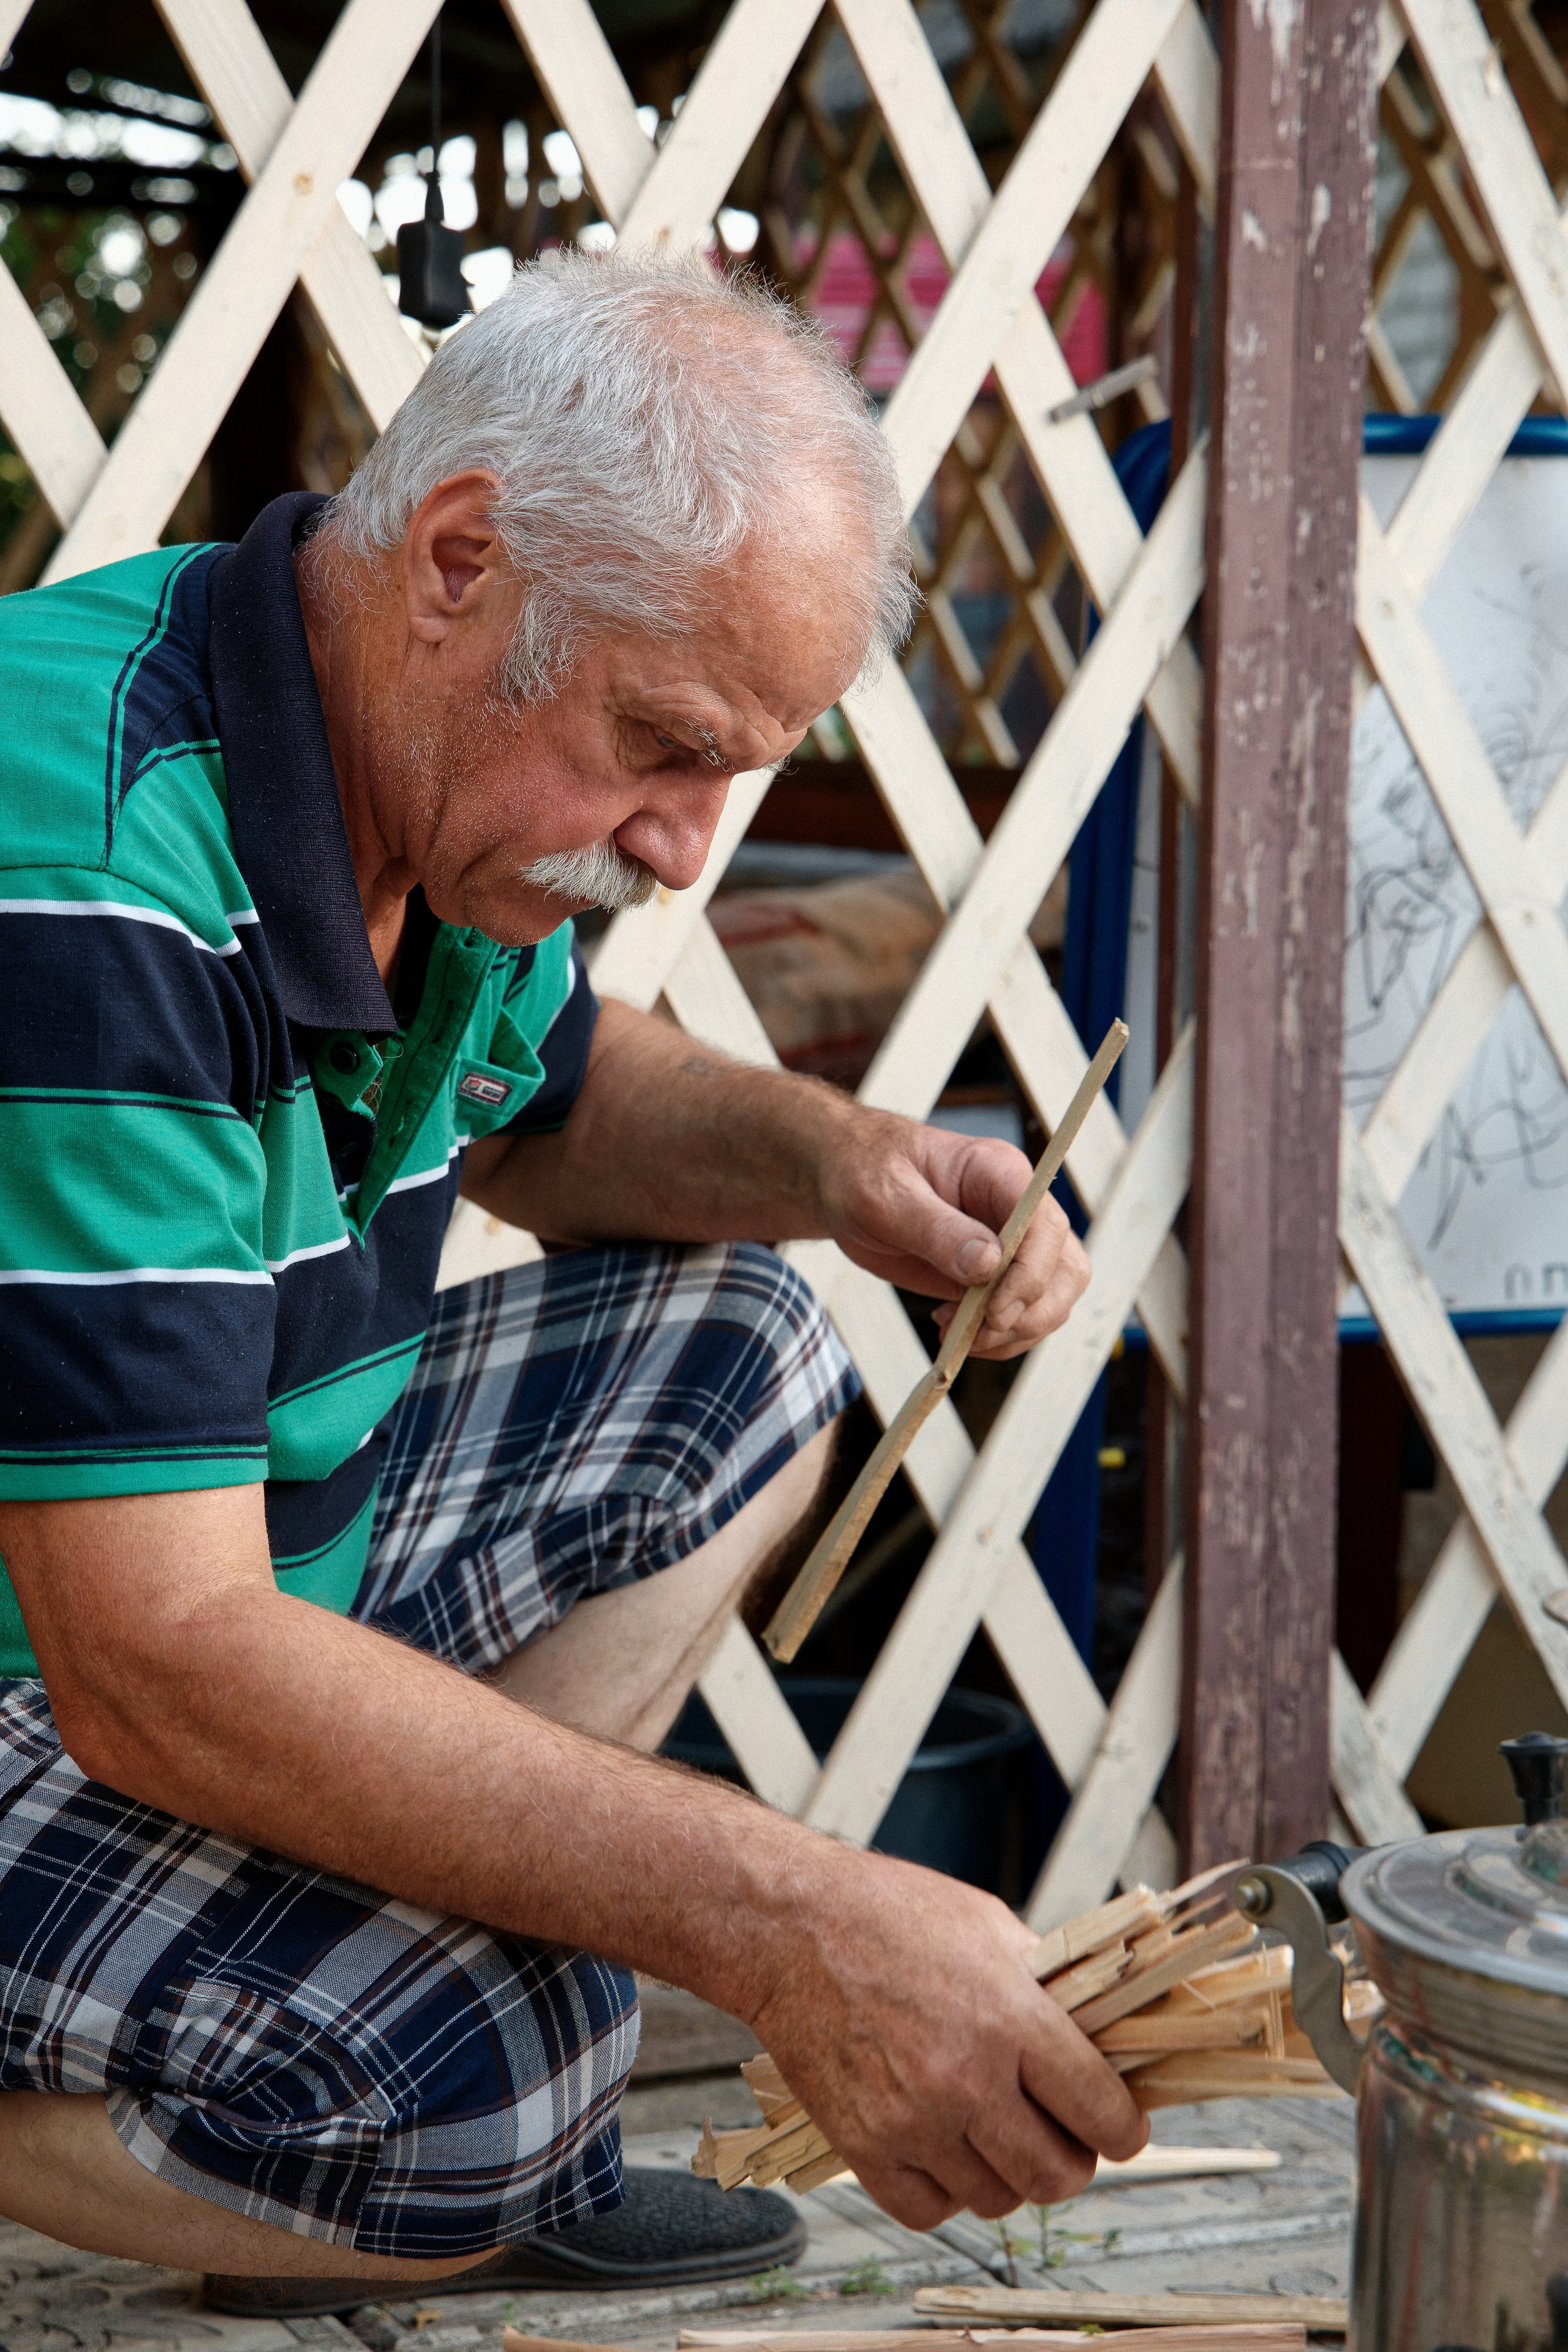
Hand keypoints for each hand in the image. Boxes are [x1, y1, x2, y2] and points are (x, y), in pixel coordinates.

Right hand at [749, 1844, 1146, 2227]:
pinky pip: (930, 2210)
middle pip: (1057, 2176)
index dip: (1125, 2128)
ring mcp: (912, 2120)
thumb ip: (1046, 1991)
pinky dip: (946, 2191)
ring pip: (997, 2199)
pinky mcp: (863, 2147)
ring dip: (1007, 2174)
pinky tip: (943, 2147)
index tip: (1121, 2127)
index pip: (1102, 2113)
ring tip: (994, 2131)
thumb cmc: (887, 1914)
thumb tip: (1097, 2043)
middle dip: (1073, 2161)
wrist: (788, 1927)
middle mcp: (965, 2078)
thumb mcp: (989, 1927)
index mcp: (1010, 2017)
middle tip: (1062, 2135)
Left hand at [819, 1109, 1089, 1359]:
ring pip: (1054, 1298)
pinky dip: (999, 1339)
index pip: (1046, 1225)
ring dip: (1016, 1332)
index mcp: (999, 1173)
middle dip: (1031, 1311)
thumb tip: (988, 1265)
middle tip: (976, 1331)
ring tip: (957, 1334)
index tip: (993, 1311)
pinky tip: (954, 1332)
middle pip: (1067, 1268)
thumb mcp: (886, 1197)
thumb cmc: (862, 1173)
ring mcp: (1011, 1245)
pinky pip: (1022, 1315)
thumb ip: (936, 1229)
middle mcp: (1017, 1209)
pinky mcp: (995, 1276)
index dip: (1031, 1273)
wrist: (844, 1183)